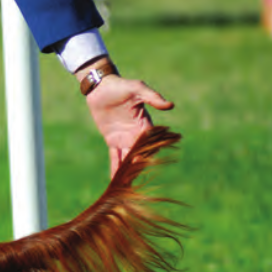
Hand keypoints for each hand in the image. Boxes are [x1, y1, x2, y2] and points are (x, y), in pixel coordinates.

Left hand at [79, 59, 173, 175]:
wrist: (101, 88)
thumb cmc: (121, 86)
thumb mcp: (137, 89)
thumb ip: (152, 97)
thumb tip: (170, 105)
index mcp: (145, 123)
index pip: (151, 141)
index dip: (151, 150)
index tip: (149, 160)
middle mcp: (136, 133)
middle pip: (140, 153)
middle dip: (139, 165)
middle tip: (137, 179)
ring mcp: (124, 138)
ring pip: (128, 158)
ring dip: (128, 170)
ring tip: (128, 185)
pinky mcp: (112, 140)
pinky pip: (115, 156)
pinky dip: (115, 168)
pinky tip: (115, 180)